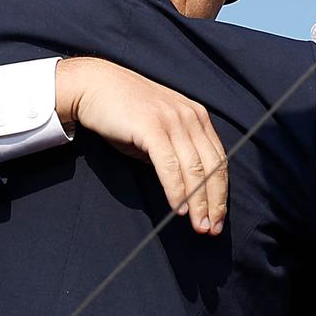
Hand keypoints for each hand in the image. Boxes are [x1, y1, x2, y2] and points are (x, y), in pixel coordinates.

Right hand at [55, 58, 228, 235]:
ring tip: (198, 225)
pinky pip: (170, 166)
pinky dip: (177, 190)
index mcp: (197, 116)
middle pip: (212, 167)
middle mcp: (190, 116)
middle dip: (214, 202)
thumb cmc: (123, 113)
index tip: (218, 217)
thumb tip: (185, 187)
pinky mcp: (152, 127)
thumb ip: (174, 152)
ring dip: (198, 202)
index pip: (218, 160)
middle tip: (212, 229)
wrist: (94, 86)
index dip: (221, 192)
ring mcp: (172, 120)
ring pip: (194, 169)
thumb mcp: (157, 130)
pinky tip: (178, 209)